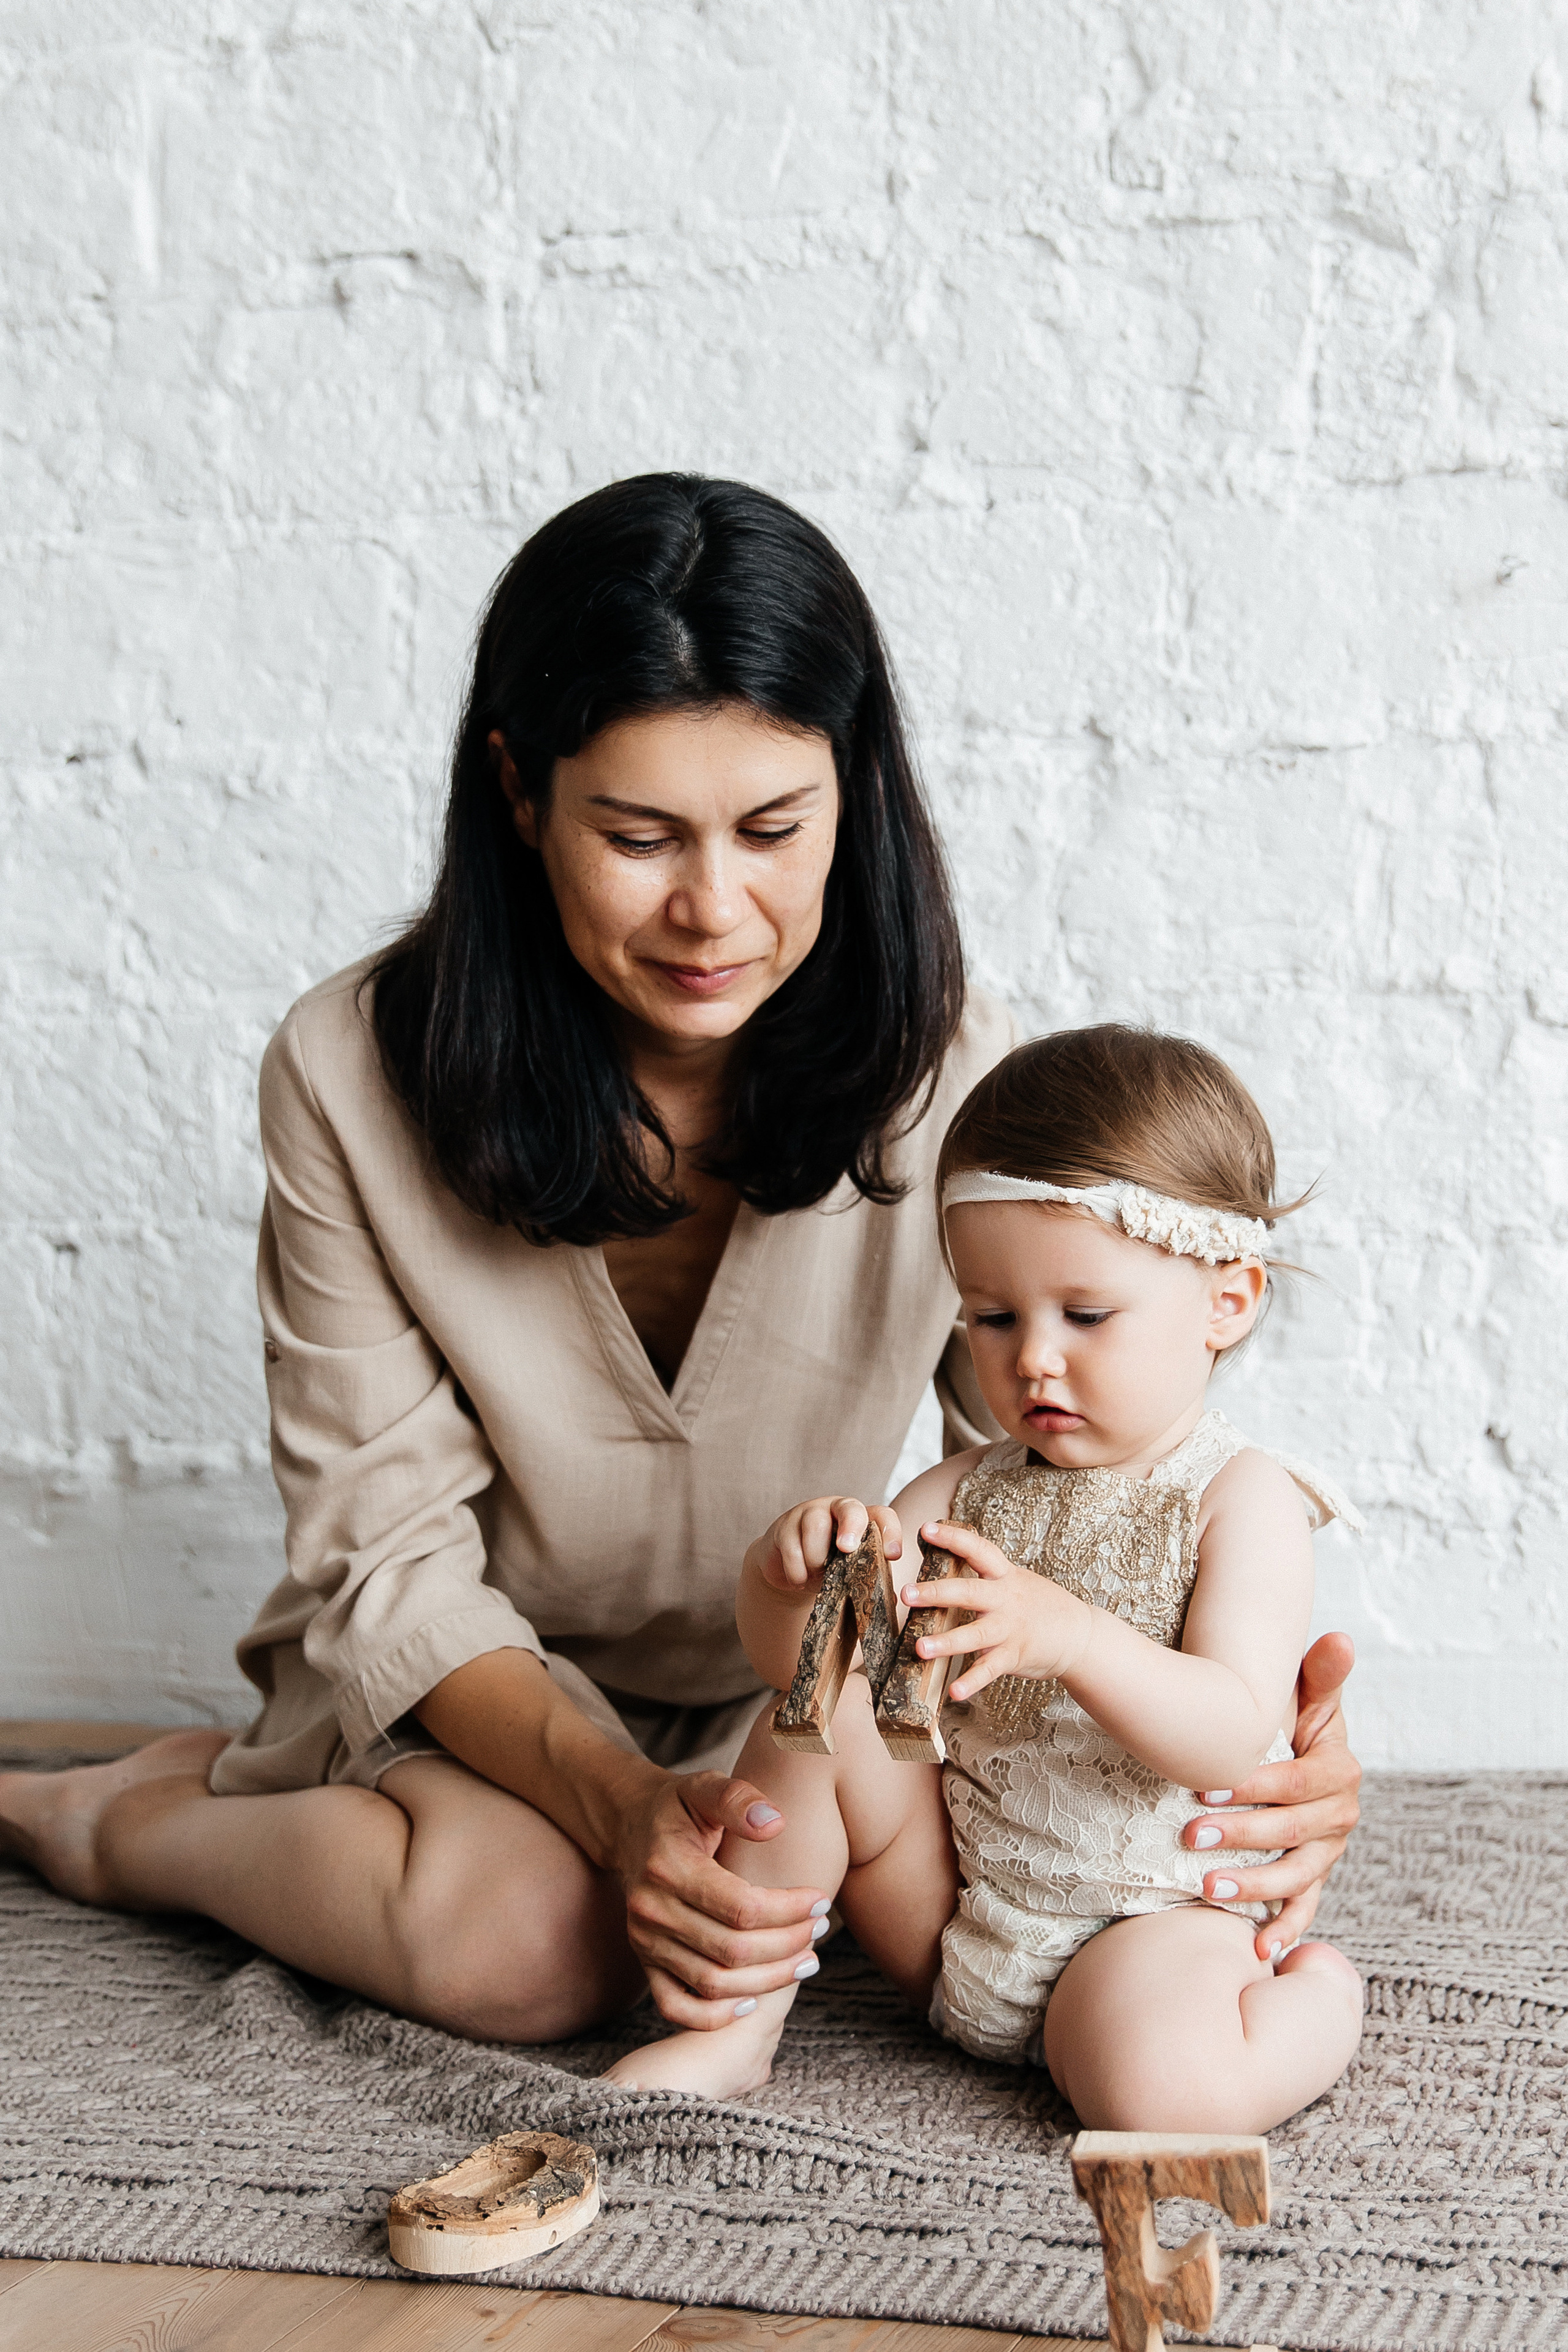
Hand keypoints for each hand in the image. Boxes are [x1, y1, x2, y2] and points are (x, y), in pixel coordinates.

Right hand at [614, 1767, 830, 2027]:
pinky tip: (753, 2001)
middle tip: (821, 1929)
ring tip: (806, 1960)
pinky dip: (715, 2016)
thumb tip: (775, 1823)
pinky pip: (676, 2008)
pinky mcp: (645, 1962)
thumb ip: (737, 1799)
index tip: (820, 1900)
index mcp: (668, 1866)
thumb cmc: (678, 1806)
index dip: (788, 1910)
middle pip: (732, 1950)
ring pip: (712, 1984)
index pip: (741, 1906)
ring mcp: (645, 1942)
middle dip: (787, 1945)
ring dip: (767, 1980)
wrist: (629, 1826)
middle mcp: (652, 1911)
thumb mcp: (703, 1786)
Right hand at [747, 1494, 903, 1596]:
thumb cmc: (829, 1567)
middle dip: (852, 1528)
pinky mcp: (784, 1527)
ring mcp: (808, 1514)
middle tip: (847, 1550)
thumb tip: (892, 1598)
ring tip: (817, 1576)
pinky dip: (797, 1571)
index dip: (891, 1532)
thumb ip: (868, 1579)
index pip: (882, 1515)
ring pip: (816, 1526)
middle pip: (850, 1507)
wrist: (791, 1570)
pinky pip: (791, 1548)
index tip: (892, 1555)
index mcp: (860, 1519)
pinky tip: (800, 1579)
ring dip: (817, 1559)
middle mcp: (836, 1510)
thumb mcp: (850, 1571)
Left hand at [904, 1520, 1091, 1701]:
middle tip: (906, 1594)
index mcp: (1003, 1576)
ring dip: (947, 1642)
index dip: (953, 1538)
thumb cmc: (1040, 1605)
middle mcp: (1005, 1599)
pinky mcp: (1015, 1656)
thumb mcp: (1015, 1581)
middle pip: (969, 1592)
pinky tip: (954, 1692)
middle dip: (936, 1592)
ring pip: (975, 1634)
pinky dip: (972, 1682)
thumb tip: (946, 1560)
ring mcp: (1010, 1629)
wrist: (1080, 1635)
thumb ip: (985, 1575)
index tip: (926, 1528)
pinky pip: (990, 1670)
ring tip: (919, 1648)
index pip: (978, 1549)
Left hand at [1182, 1630, 1361, 1959]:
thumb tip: (1339, 1637)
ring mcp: (1327, 1852)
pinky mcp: (1312, 1878)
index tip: (1207, 1790)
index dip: (1257, 1788)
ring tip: (1206, 1889)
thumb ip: (1320, 1673)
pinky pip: (1303, 1909)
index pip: (1300, 1784)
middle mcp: (1340, 1815)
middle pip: (1294, 1833)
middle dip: (1242, 1836)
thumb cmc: (1290, 1718)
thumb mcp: (1304, 1694)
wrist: (1290, 1752)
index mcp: (1340, 1770)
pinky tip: (1258, 1948)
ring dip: (1254, 1886)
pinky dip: (1284, 1929)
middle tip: (1190, 1836)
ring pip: (1297, 1876)